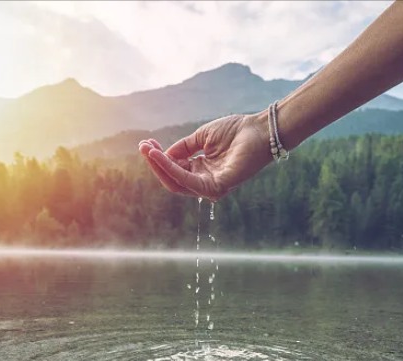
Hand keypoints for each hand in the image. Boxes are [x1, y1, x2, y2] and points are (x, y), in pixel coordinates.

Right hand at [138, 114, 274, 201]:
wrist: (260, 130)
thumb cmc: (236, 131)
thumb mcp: (202, 137)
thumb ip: (183, 148)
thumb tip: (162, 155)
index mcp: (202, 170)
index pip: (175, 169)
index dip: (159, 157)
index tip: (146, 144)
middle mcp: (206, 181)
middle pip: (172, 178)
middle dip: (155, 163)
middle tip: (142, 147)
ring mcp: (211, 186)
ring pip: (176, 182)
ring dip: (159, 166)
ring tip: (148, 150)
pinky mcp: (217, 187)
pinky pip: (187, 180)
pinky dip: (171, 168)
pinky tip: (161, 156)